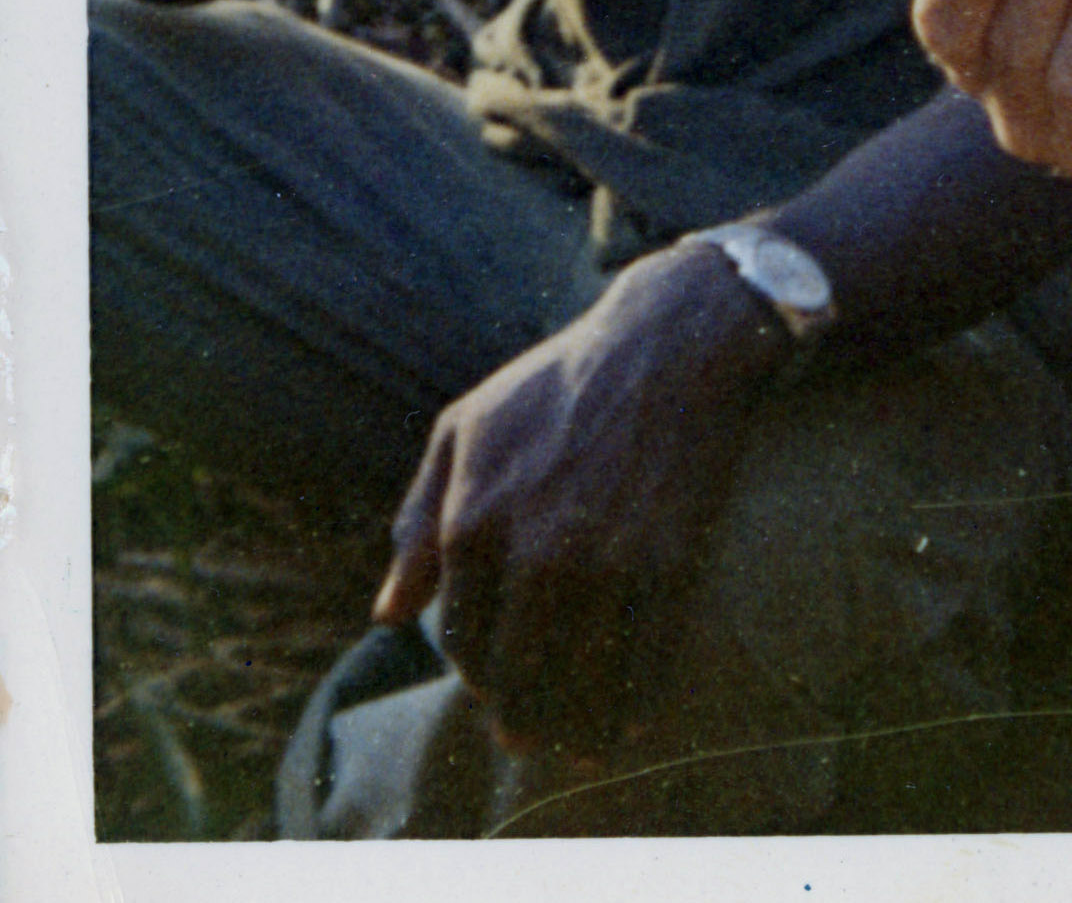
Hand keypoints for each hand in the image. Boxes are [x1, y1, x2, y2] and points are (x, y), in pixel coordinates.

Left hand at [373, 243, 782, 750]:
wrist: (668, 345)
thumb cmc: (556, 384)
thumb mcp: (465, 429)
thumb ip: (418, 522)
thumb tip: (387, 616)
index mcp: (475, 520)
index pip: (460, 642)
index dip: (473, 671)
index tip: (492, 677)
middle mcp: (536, 553)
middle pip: (515, 681)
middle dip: (518, 718)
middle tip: (525, 733)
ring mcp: (607, 564)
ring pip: (578, 689)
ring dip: (573, 728)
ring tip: (574, 740)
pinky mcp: (669, 566)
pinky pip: (645, 667)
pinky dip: (632, 706)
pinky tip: (626, 719)